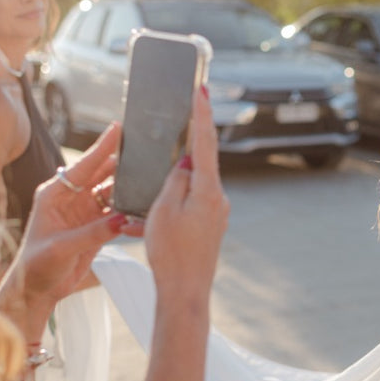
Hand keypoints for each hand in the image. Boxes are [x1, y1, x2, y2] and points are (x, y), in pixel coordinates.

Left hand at [0, 124, 129, 338]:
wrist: (36, 291)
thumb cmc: (36, 266)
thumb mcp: (61, 248)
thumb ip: (93, 233)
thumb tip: (122, 219)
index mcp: (54, 194)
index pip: (83, 166)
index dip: (102, 148)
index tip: (119, 129)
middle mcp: (71, 199)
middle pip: (101, 174)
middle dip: (121, 162)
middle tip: (145, 150)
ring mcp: (85, 212)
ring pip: (112, 192)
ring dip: (129, 188)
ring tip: (150, 178)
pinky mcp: (96, 228)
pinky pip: (118, 214)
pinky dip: (130, 212)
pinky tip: (144, 208)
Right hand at [145, 86, 229, 308]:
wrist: (185, 292)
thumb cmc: (171, 253)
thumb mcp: (163, 209)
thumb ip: (175, 180)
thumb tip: (186, 163)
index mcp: (208, 190)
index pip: (205, 142)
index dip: (202, 113)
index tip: (202, 88)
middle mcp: (219, 199)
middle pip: (202, 162)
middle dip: (189, 142)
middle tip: (183, 115)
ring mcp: (217, 214)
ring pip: (195, 185)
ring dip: (178, 178)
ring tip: (162, 173)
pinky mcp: (211, 227)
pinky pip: (193, 203)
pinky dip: (177, 199)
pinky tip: (160, 208)